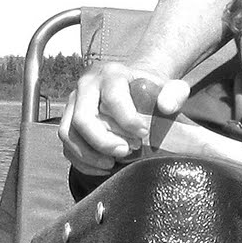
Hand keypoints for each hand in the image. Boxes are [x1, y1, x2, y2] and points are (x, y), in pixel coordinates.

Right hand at [59, 61, 191, 174]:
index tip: (143, 134)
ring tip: (112, 164)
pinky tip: (103, 168)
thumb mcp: (170, 86)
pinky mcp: (68, 121)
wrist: (134, 86)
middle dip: (103, 141)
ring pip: (68, 133)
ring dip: (89, 154)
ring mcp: (73, 104)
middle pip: (83, 118)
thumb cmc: (153, 90)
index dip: (127, 119)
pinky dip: (82, 161)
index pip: (112, 98)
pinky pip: (66, 145)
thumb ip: (175, 93)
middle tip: (126, 152)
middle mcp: (86, 86)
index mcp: (111, 74)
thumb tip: (167, 107)